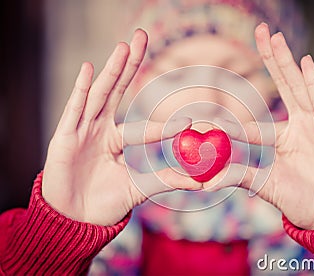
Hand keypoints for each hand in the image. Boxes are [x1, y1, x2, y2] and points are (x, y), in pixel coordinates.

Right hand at [42, 29, 200, 225]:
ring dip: (111, 70)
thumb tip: (199, 181)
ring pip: (99, 95)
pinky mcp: (64, 137)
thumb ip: (164, 181)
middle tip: (142, 36)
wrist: (74, 221)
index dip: (164, 126)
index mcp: (117, 140)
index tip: (189, 121)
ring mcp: (82, 130)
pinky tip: (90, 68)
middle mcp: (100, 129)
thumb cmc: (103, 204)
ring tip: (124, 46)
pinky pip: (74, 110)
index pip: (144, 127)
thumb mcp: (138, 189)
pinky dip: (81, 89)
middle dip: (130, 64)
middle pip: (117, 91)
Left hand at [206, 23, 313, 231]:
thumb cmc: (299, 200)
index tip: (215, 117)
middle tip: (259, 31)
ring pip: (298, 86)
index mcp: (280, 138)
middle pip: (282, 85)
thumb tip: (207, 182)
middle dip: (270, 58)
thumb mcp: (265, 185)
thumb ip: (239, 177)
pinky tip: (304, 61)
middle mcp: (298, 124)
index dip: (236, 123)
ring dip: (286, 61)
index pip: (254, 125)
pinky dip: (313, 81)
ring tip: (274, 37)